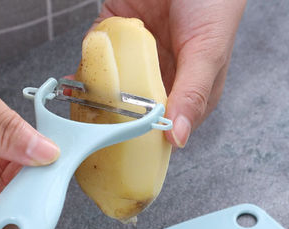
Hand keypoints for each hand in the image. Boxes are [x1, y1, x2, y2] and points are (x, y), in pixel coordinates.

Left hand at [93, 0, 246, 146]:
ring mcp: (137, 58)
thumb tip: (178, 138)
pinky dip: (86, 67)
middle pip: (131, 112)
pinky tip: (75, 81)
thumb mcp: (208, 52)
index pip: (163, 127)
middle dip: (112, 122)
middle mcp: (161, 79)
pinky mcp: (116, 33)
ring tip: (80, 112)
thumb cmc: (213, 2)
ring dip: (94, 99)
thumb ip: (193, 94)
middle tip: (94, 133)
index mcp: (188, 91)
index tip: (123, 153)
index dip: (143, 142)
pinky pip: (97, 56)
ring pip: (111, 87)